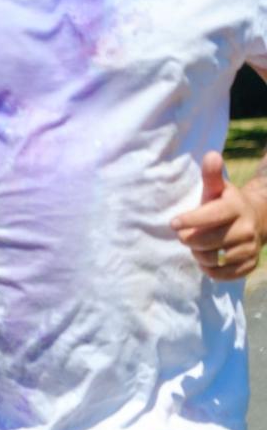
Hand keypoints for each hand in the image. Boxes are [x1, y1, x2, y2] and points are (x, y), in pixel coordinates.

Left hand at [171, 151, 265, 280]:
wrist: (256, 219)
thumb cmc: (224, 202)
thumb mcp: (217, 188)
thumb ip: (211, 175)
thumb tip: (210, 155)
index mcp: (236, 208)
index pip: (212, 216)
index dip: (191, 220)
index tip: (173, 223)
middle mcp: (247, 229)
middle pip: (210, 241)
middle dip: (191, 240)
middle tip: (183, 236)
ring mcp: (251, 248)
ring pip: (216, 259)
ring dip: (199, 255)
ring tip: (196, 247)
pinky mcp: (250, 264)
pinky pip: (226, 274)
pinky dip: (212, 271)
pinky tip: (206, 261)